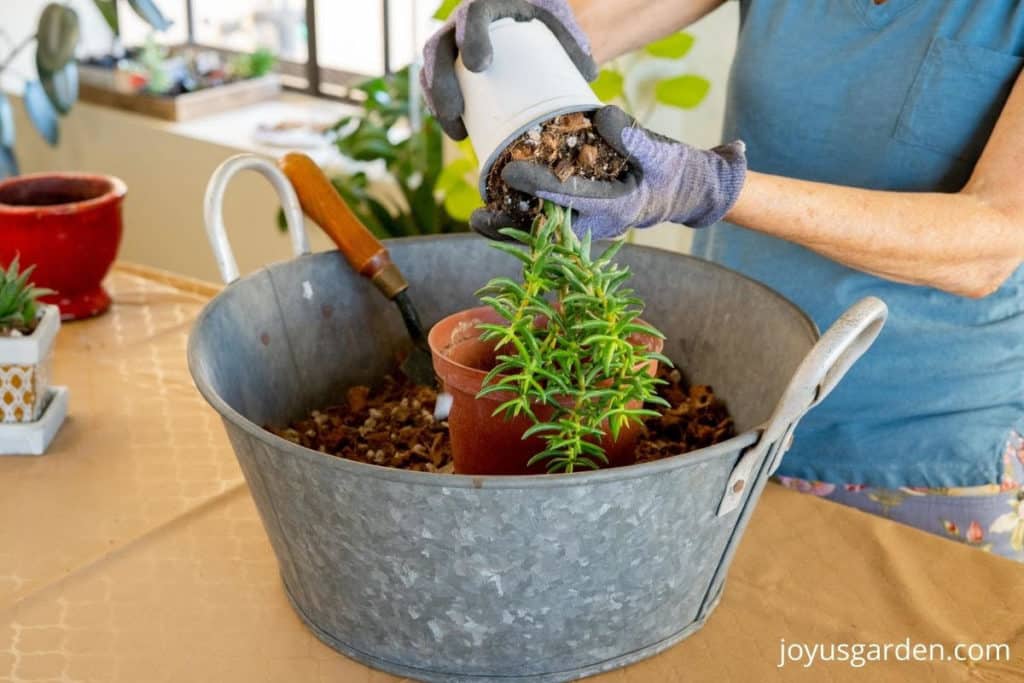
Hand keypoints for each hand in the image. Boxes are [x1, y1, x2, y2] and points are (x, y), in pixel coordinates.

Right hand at [420, 0, 596, 140]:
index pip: (473, 14)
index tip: (479, 66)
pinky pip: (434, 88)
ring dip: (438, 101)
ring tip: (456, 129)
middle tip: (456, 109)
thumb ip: (573, 51)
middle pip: (441, 48)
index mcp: (489, 6)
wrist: (529, 32)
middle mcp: (462, 23)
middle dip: (443, 81)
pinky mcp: (448, 70)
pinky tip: (457, 130)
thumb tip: (591, 74)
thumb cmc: (545, 31)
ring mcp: (451, 47)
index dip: (471, 37)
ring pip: (432, 70)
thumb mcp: (559, 33)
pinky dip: (443, 110)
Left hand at [490, 105, 746, 240]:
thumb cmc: (675, 170)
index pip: (570, 198)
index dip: (539, 187)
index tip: (511, 172)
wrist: (689, 192)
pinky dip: (525, 222)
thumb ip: (633, 136)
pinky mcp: (586, 221)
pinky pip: (551, 228)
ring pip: (545, 233)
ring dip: (513, 228)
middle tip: (479, 216)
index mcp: (615, 208)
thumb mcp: (661, 151)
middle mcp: (599, 224)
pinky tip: (499, 212)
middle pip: (548, 230)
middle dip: (513, 225)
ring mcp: (591, 227)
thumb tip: (601, 117)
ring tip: (479, 219)